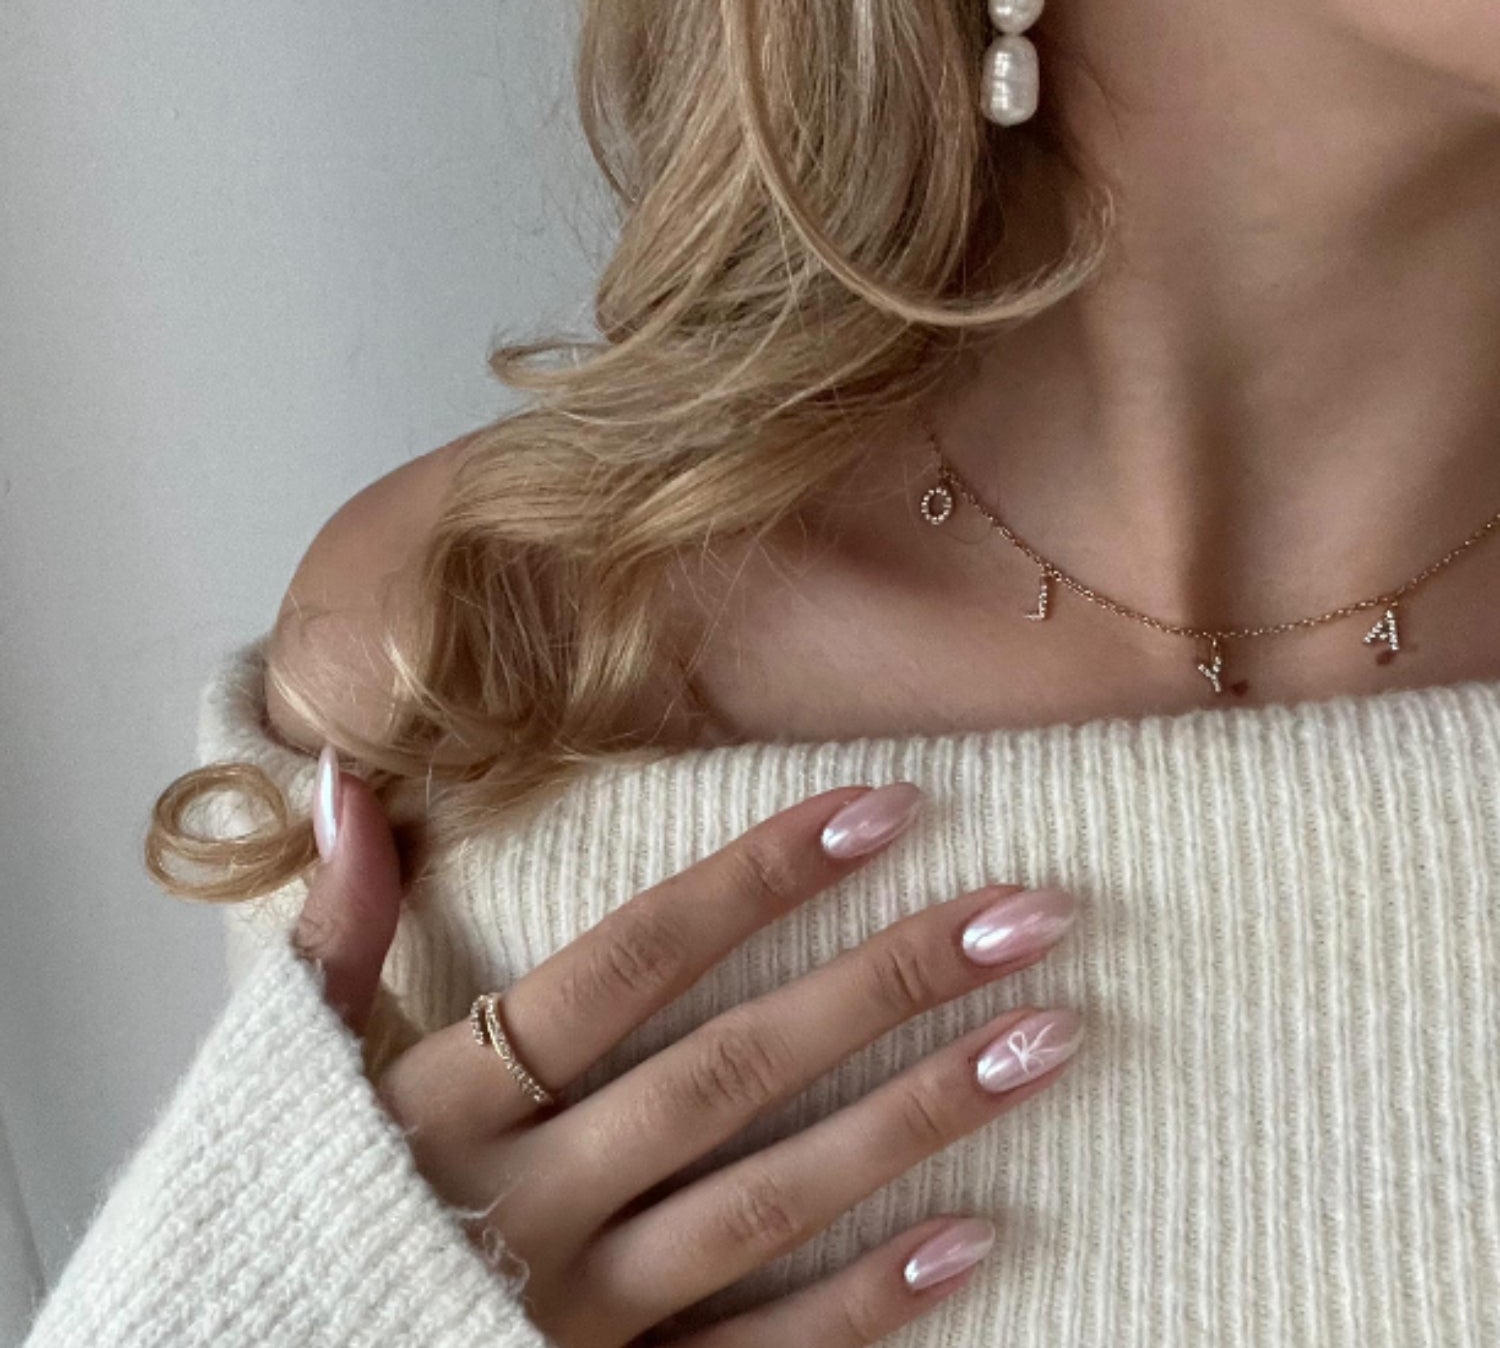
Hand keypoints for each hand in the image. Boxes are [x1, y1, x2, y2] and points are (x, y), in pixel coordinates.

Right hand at [293, 747, 1082, 1345]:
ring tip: (1046, 1038)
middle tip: (1027, 911)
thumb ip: (335, 930)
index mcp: (454, 1100)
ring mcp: (585, 1312)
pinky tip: (977, 1238)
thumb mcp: (291, 1070)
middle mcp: (534, 1197)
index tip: (884, 807)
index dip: (758, 877)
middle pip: (734, 1066)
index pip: (632, 962)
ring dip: (917, 1118)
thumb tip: (344, 776)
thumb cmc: (285, 1214)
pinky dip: (867, 1304)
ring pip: (771, 1199)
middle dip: (886, 981)